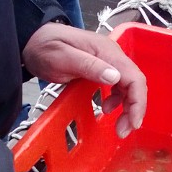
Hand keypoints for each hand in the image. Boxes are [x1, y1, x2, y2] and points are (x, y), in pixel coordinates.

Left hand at [22, 22, 147, 138]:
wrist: (33, 40)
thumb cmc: (45, 47)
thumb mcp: (63, 57)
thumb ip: (88, 66)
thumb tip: (114, 77)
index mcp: (107, 51)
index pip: (134, 77)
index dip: (138, 101)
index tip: (133, 122)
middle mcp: (112, 55)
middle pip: (134, 83)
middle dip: (134, 109)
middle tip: (123, 131)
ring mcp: (108, 61)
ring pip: (128, 86)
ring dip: (128, 107)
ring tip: (118, 125)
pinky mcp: (102, 68)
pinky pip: (118, 86)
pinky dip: (118, 101)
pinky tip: (107, 109)